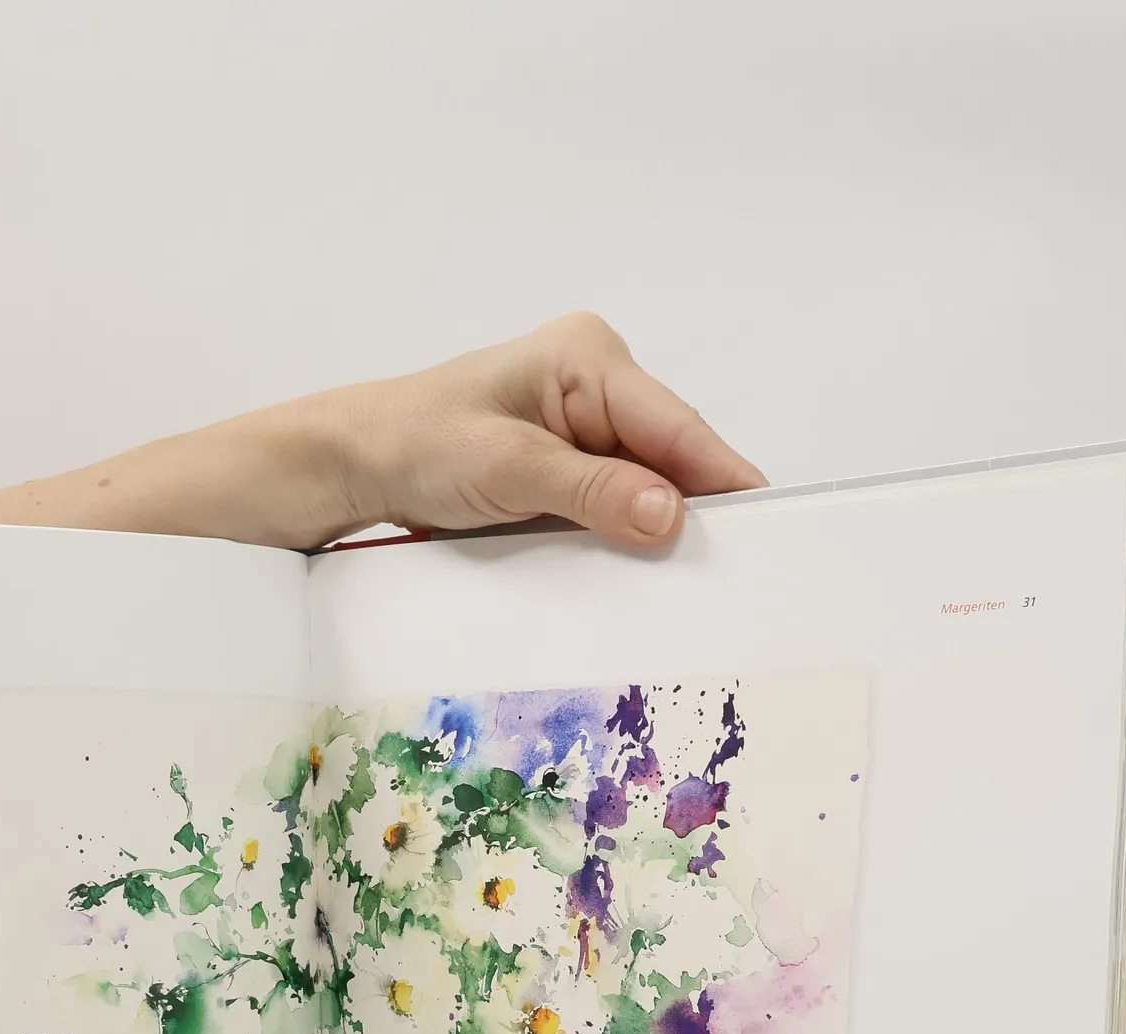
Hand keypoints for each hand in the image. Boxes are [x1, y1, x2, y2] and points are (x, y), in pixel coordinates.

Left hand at [331, 311, 767, 545]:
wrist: (353, 464)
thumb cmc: (416, 446)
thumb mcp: (506, 469)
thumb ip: (591, 490)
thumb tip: (670, 514)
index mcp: (588, 359)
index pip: (676, 426)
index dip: (722, 478)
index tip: (772, 522)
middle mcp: (595, 383)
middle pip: (668, 456)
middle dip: (691, 510)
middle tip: (732, 574)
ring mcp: (581, 425)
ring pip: (643, 485)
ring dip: (653, 529)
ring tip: (691, 582)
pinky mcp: (564, 465)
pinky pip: (612, 501)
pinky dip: (621, 534)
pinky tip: (636, 570)